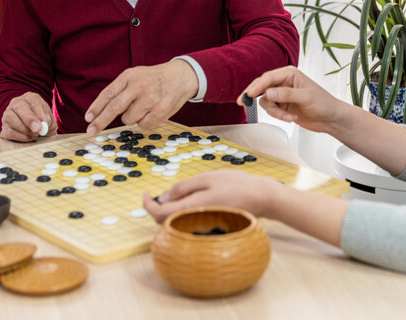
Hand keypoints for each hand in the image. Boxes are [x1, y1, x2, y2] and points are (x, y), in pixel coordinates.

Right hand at [0, 92, 56, 141]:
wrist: (36, 132)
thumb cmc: (43, 123)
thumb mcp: (50, 120)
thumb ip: (49, 120)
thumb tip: (44, 123)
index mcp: (30, 98)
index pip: (32, 101)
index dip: (38, 113)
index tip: (44, 124)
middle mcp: (16, 104)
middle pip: (18, 106)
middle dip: (29, 119)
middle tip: (38, 130)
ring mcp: (7, 116)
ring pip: (10, 118)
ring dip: (25, 129)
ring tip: (35, 135)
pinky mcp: (4, 129)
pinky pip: (8, 132)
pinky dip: (20, 137)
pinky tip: (28, 137)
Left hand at [85, 60, 196, 135]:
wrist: (181, 76)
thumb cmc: (152, 79)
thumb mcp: (135, 76)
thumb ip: (119, 90)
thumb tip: (100, 113)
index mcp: (130, 76)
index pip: (109, 93)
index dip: (96, 107)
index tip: (88, 119)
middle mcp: (139, 87)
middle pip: (114, 108)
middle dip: (101, 121)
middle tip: (91, 131)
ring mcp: (151, 99)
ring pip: (128, 119)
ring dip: (130, 117)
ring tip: (142, 106)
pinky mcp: (160, 111)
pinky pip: (142, 124)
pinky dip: (143, 121)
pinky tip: (151, 110)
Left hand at [142, 171, 276, 221]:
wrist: (261, 197)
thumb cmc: (236, 184)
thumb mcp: (206, 178)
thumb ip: (183, 188)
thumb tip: (163, 198)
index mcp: (191, 209)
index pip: (159, 214)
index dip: (147, 205)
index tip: (145, 193)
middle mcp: (195, 221)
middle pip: (165, 222)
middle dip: (157, 208)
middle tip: (157, 193)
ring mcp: (202, 226)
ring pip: (176, 223)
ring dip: (169, 211)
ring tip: (177, 194)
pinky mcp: (208, 225)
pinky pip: (188, 222)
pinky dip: (182, 213)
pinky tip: (190, 200)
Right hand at [240, 66, 345, 133]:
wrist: (331, 119)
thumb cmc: (324, 103)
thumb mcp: (306, 97)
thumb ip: (286, 94)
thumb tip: (268, 93)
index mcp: (289, 74)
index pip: (268, 78)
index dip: (257, 86)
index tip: (249, 95)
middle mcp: (283, 82)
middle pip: (261, 87)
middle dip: (253, 95)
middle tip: (243, 102)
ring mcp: (282, 95)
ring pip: (266, 101)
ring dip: (275, 112)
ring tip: (288, 117)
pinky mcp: (282, 106)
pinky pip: (271, 110)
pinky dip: (279, 116)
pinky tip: (290, 118)